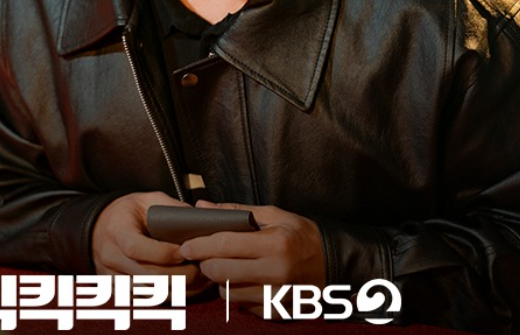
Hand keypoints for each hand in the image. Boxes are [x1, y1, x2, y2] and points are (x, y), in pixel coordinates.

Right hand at [92, 192, 211, 294]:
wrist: (101, 226)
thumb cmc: (129, 212)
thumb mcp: (149, 200)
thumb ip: (172, 209)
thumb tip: (201, 221)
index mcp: (116, 230)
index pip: (135, 248)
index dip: (163, 253)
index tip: (185, 251)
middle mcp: (110, 256)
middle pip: (146, 275)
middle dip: (178, 274)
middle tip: (201, 268)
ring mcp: (112, 276)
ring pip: (149, 292)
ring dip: (177, 288)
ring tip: (198, 278)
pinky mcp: (118, 290)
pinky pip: (147, 299)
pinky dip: (168, 295)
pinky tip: (185, 287)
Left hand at [178, 200, 324, 311]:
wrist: (334, 263)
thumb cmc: (301, 235)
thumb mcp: (274, 215)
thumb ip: (237, 212)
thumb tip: (203, 208)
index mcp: (274, 244)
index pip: (224, 245)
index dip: (199, 245)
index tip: (186, 244)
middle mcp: (275, 273)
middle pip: (219, 272)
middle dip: (206, 263)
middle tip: (206, 255)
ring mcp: (276, 296)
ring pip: (227, 293)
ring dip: (221, 281)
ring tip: (229, 267)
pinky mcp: (277, 312)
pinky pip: (242, 306)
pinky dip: (238, 294)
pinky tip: (247, 281)